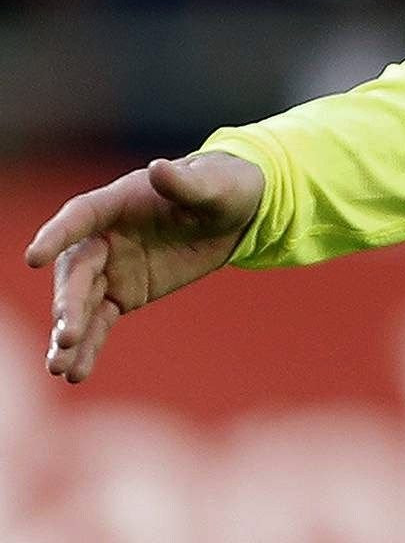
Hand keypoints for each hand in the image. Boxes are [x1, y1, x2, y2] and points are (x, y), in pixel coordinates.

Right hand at [26, 151, 263, 382]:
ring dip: (68, 335)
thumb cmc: (222, 187)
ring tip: (59, 367)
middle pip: (76, 272)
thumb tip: (161, 168)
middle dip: (69, 304)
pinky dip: (89, 347)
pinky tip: (76, 373)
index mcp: (116, 202)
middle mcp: (103, 238)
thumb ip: (186, 183)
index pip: (78, 218)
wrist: (233, 213)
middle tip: (66, 334)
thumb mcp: (215, 186)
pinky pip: (100, 323)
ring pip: (81, 305)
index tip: (33, 257)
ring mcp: (109, 269)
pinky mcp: (124, 294)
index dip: (56, 236)